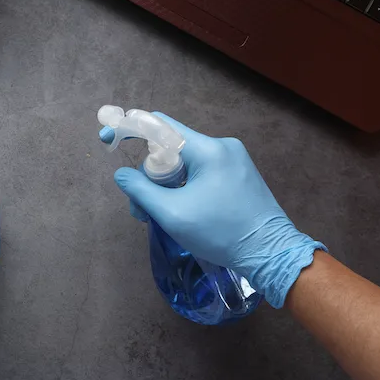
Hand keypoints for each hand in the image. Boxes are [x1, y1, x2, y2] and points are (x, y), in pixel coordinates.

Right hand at [101, 113, 325, 307]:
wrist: (272, 254)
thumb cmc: (221, 234)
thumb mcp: (172, 214)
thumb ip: (141, 190)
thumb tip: (121, 174)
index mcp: (207, 150)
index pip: (159, 124)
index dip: (128, 127)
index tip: (107, 138)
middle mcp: (222, 146)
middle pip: (170, 148)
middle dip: (148, 174)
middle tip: (140, 208)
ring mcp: (233, 159)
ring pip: (184, 162)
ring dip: (165, 184)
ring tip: (158, 215)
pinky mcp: (239, 174)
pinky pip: (200, 171)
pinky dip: (183, 186)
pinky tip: (179, 210)